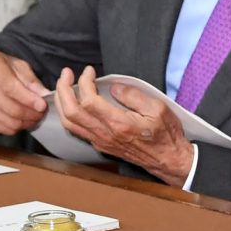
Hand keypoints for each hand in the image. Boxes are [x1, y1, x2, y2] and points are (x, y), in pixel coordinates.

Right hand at [0, 49, 47, 133]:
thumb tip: (43, 94)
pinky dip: (16, 127)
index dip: (30, 100)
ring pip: (10, 122)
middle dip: (33, 114)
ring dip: (27, 122)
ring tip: (35, 116)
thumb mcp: (15, 64)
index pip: (12, 89)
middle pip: (13, 109)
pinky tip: (22, 120)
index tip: (43, 105)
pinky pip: (3, 129)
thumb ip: (30, 79)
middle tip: (42, 112)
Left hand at [54, 66, 192, 186]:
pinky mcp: (100, 145)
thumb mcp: (158, 109)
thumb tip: (113, 87)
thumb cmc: (166, 134)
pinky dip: (68, 114)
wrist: (168, 159)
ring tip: (64, 86)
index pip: (89, 101)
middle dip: (63, 89)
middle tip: (67, 73)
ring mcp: (100, 141)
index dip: (84, 82)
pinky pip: (76, 130)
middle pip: (71, 112)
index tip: (89, 71)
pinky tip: (72, 103)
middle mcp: (105, 134)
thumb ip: (134, 96)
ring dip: (62, 102)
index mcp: (119, 124)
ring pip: (68, 123)